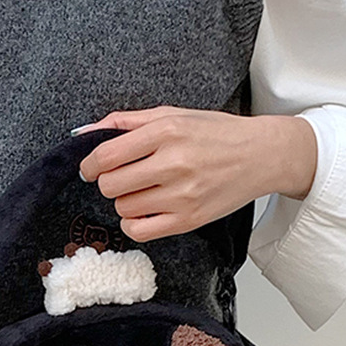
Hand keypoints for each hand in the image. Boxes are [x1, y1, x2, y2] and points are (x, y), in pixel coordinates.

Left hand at [76, 106, 316, 241]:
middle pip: (110, 185)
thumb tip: (83, 132)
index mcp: (166, 131)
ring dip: (125, 200)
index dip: (89, 164)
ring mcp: (183, 195)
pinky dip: (134, 223)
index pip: (106, 155)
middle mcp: (174, 163)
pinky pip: (140, 231)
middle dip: (109, 181)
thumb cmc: (215, 133)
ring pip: (123, 207)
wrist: (262, 155)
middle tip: (124, 177)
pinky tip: (145, 211)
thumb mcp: (172, 114)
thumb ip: (124, 122)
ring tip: (144, 190)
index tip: (91, 168)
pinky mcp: (190, 220)